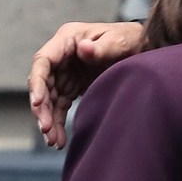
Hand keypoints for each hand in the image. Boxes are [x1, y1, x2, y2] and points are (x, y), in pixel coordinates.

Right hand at [28, 21, 144, 148]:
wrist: (142, 47)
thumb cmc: (129, 39)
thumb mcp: (120, 41)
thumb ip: (103, 47)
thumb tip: (84, 49)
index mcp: (68, 39)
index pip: (43, 61)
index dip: (38, 82)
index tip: (38, 103)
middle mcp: (61, 56)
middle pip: (43, 84)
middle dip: (42, 108)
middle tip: (47, 129)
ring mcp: (65, 73)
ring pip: (49, 99)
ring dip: (49, 120)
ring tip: (53, 141)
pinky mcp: (72, 87)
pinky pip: (60, 106)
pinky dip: (58, 122)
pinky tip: (59, 140)